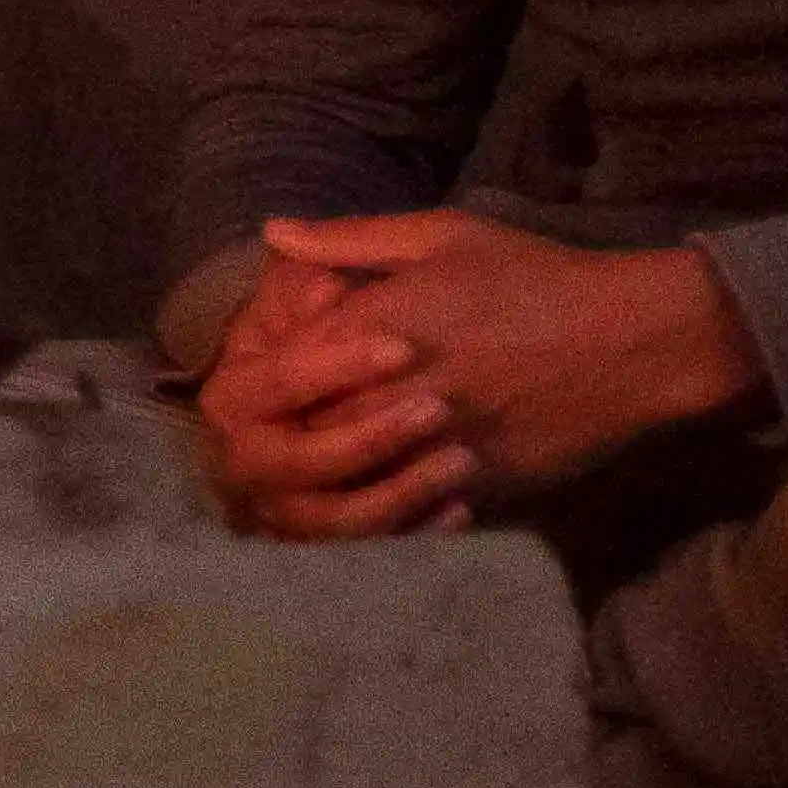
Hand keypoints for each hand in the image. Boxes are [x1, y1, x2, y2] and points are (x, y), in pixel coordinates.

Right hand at [201, 245, 468, 540]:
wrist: (535, 374)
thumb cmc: (457, 303)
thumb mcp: (418, 254)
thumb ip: (347, 245)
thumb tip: (280, 232)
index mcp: (252, 376)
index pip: (272, 378)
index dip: (330, 366)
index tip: (402, 348)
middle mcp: (257, 443)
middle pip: (281, 461)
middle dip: (359, 440)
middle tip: (433, 411)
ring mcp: (293, 500)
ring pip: (324, 519)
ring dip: (389, 494)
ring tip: (459, 462)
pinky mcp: (338, 539)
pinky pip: (361, 556)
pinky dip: (409, 537)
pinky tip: (461, 509)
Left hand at [257, 212, 762, 501]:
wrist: (634, 338)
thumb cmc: (537, 276)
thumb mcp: (443, 236)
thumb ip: (351, 238)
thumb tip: (273, 232)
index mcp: (380, 323)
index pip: (285, 363)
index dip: (270, 373)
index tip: (275, 374)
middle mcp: (399, 386)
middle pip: (309, 425)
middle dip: (292, 427)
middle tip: (285, 428)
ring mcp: (438, 440)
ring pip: (355, 473)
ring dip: (336, 468)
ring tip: (328, 462)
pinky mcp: (480, 482)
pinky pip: (413, 506)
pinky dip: (392, 501)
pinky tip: (385, 489)